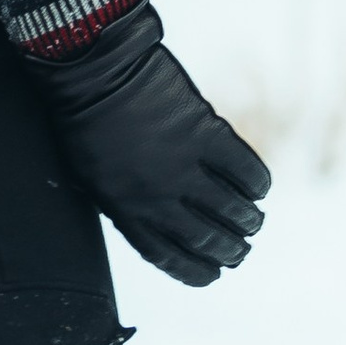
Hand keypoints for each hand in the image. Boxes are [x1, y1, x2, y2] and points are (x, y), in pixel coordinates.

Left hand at [29, 0, 269, 286]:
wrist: (94, 70)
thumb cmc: (86, 121)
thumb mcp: (93, 177)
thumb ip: (126, 206)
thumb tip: (158, 228)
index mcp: (126, 211)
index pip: (170, 258)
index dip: (197, 272)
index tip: (214, 275)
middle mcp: (158, 196)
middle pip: (208, 240)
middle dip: (231, 252)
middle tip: (241, 250)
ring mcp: (184, 165)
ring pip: (233, 210)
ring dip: (249, 221)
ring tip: (253, 221)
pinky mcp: (206, 133)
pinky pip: (245, 170)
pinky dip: (257, 184)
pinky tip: (258, 188)